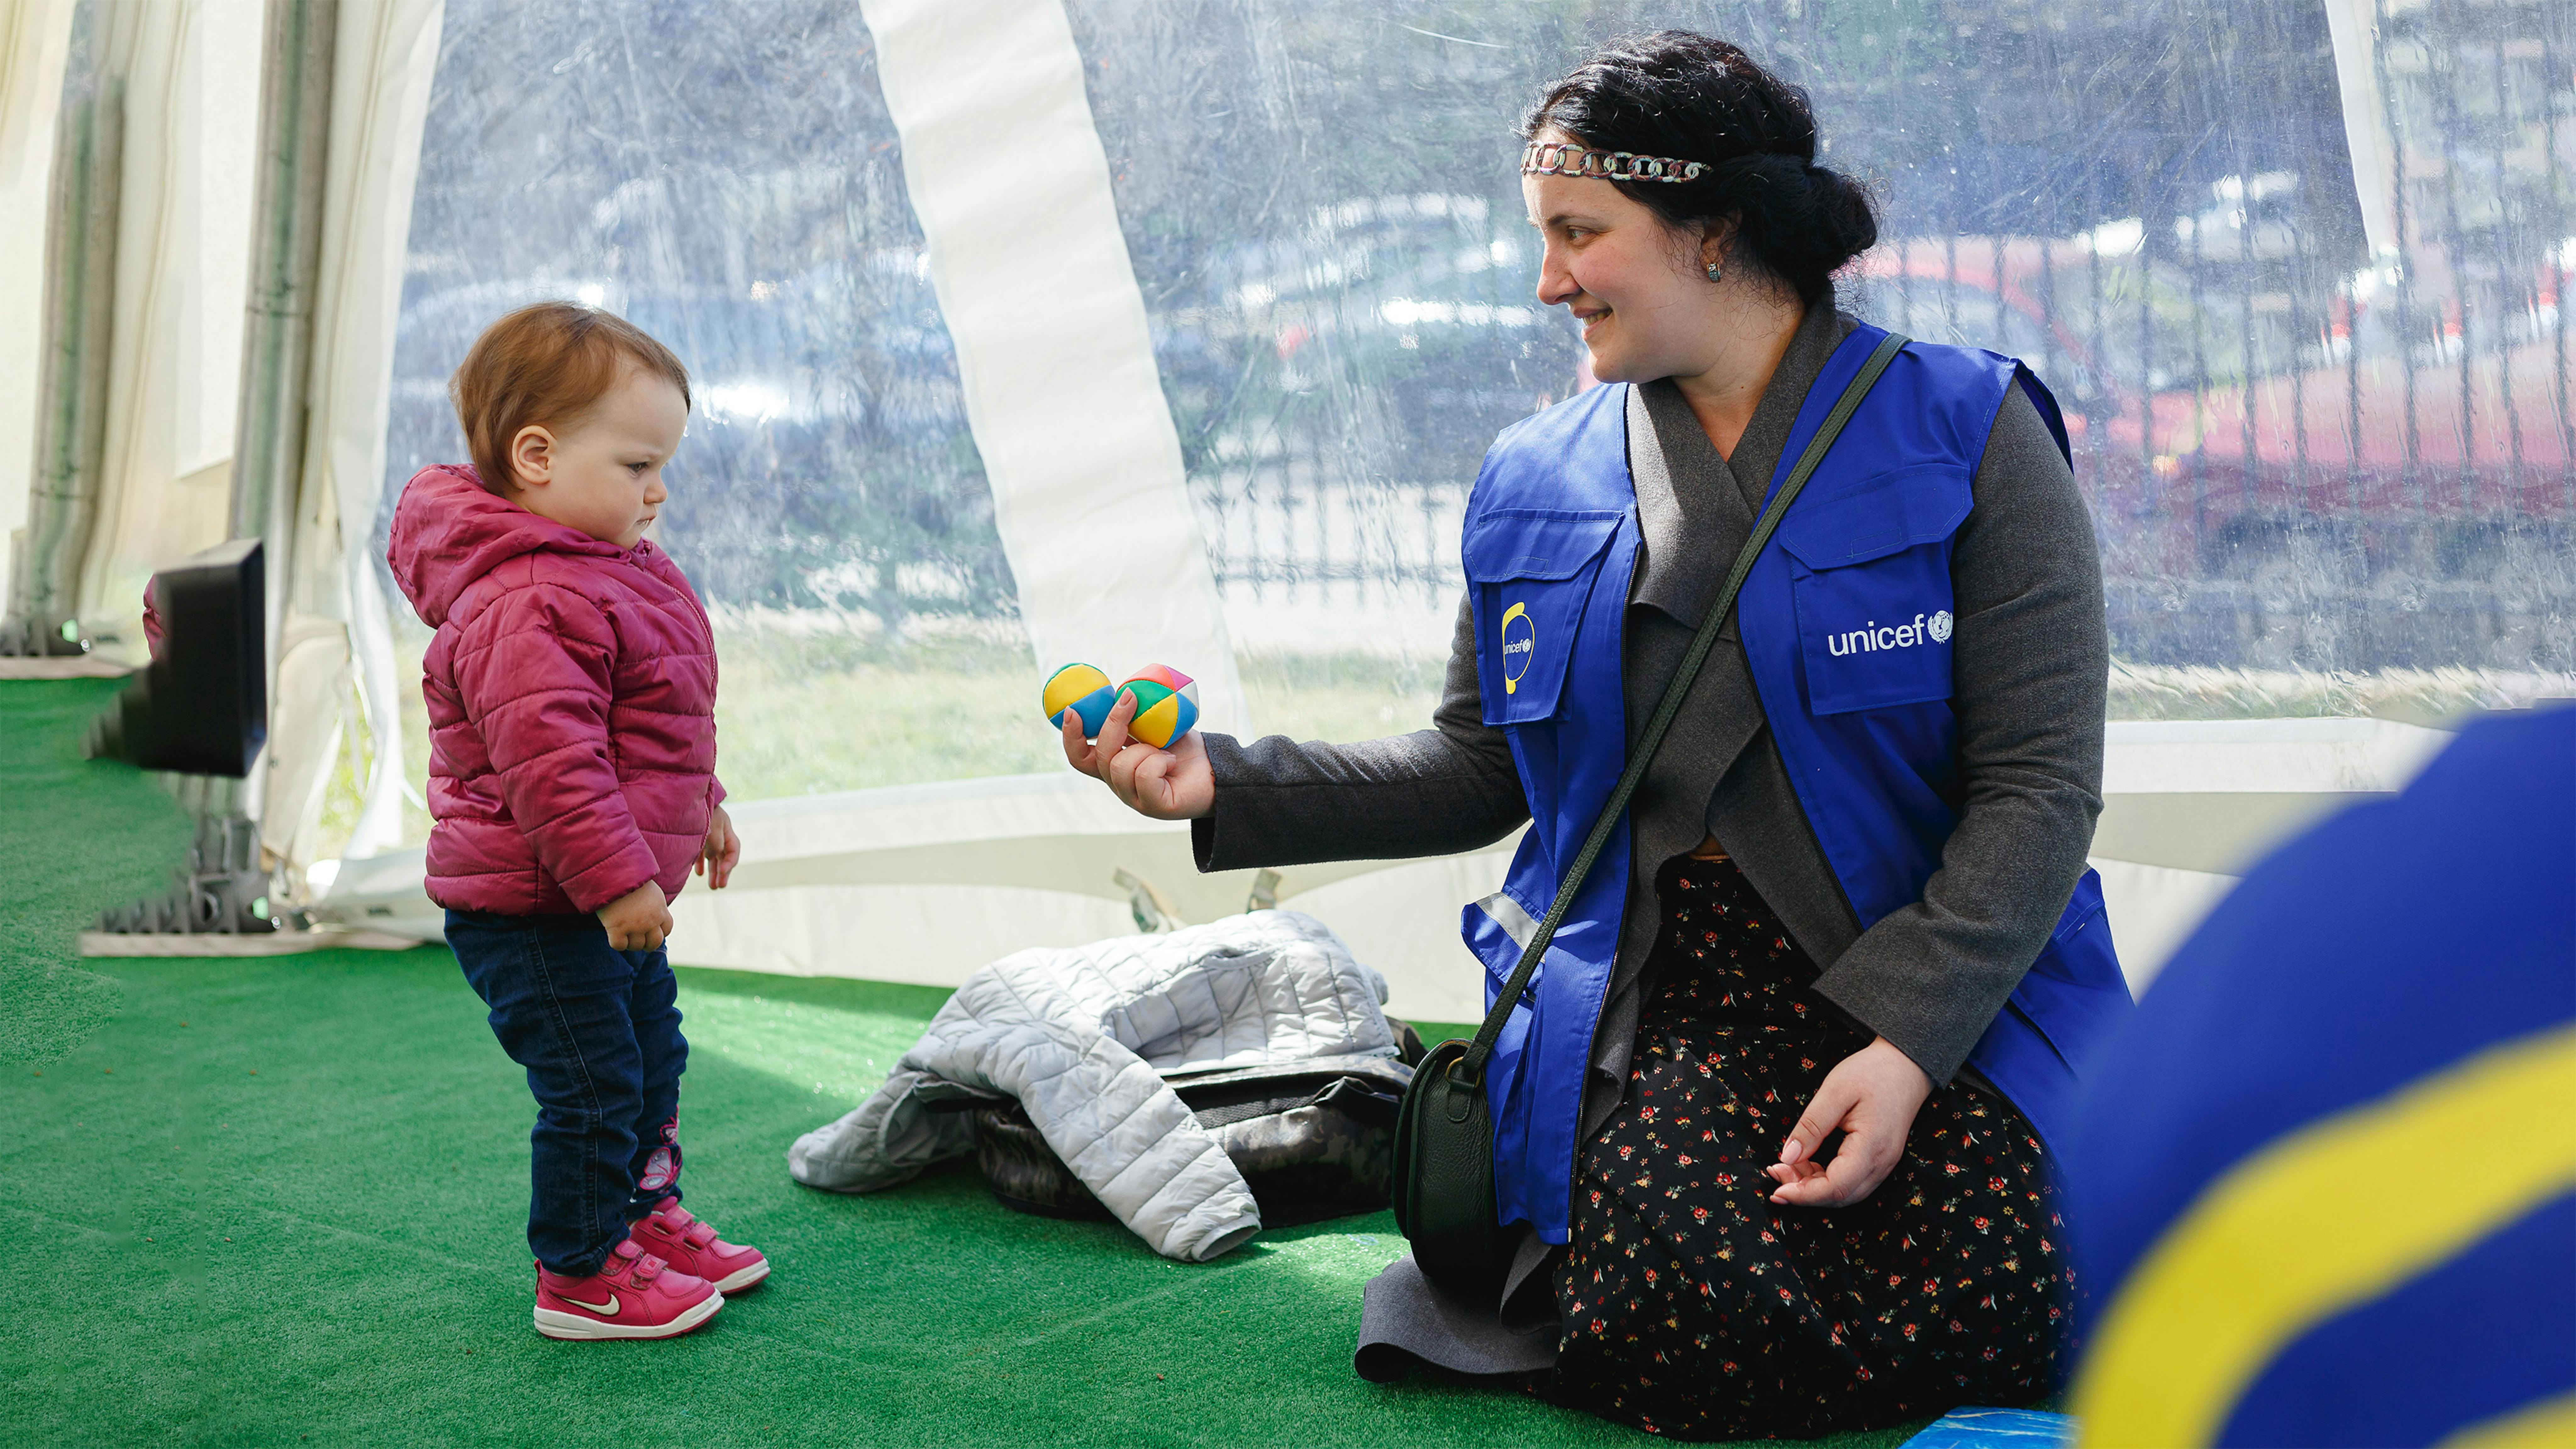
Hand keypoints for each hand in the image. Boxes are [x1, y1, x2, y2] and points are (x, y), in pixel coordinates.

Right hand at [597, 880, 673, 950]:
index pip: (666, 929)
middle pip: (654, 942)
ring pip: (636, 946)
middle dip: (647, 944)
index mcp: (661, 910)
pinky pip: (619, 946)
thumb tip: (653, 915)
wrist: (614, 873)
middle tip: (637, 940)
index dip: (658, 933)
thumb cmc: (631, 878)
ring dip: (630, 943)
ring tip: (624, 935)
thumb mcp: (652, 891)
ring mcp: (634, 926)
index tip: (650, 932)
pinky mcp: (617, 929)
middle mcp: (651, 921)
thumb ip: (655, 905)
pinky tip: (613, 934)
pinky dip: (617, 943)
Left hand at [696, 804, 740, 889]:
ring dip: (713, 872)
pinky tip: (698, 873)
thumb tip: (715, 855)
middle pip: (724, 857)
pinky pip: (700, 854)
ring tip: (712, 886)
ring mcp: (708, 836)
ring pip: (713, 858)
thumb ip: (716, 843)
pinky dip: (700, 864)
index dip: (730, 863)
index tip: (723, 871)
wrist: (686, 797)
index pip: (733, 851)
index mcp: (726, 830)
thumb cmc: (703, 809)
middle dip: (723, 873)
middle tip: (719, 886)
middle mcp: (719, 835)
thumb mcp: (713, 826)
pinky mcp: (696, 838)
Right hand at [1061, 687, 1214, 820]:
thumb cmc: (1183, 746)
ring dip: (1146, 748)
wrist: (1215, 768)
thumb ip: (1132, 718)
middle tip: (1130, 698)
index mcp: (1113, 766)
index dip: (1070, 736)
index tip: (1071, 709)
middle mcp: (1118, 784)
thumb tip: (1118, 692)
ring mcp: (1134, 799)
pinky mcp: (1153, 806)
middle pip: (1099, 756)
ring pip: (1121, 766)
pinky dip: (1160, 761)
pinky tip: (1171, 762)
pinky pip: (1145, 776)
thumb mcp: (1154, 726)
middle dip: (1113, 724)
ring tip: (1165, 750)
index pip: (1079, 757)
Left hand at [1766, 1036, 1934, 1208]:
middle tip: (1776, 1172)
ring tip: (1787, 1168)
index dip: (1804, 1194)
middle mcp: (1882, 1164)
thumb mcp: (1835, 1091)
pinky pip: (1852, 1181)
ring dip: (1814, 1187)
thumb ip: (1811, 1126)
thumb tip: (1788, 1157)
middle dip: (1804, 1192)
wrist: (1905, 1066)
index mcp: (1872, 1147)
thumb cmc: (1871, 1073)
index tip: (1777, 1189)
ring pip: (1846, 1193)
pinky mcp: (1880, 1160)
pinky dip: (1827, 1180)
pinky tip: (1807, 1165)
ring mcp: (1884, 1164)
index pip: (1836, 1187)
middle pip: (1840, 1196)